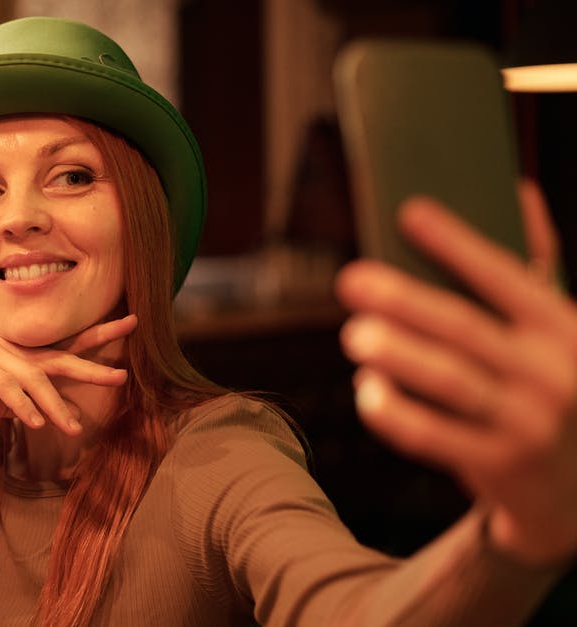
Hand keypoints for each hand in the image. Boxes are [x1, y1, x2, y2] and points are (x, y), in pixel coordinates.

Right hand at [0, 315, 136, 434]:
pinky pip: (4, 387)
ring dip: (55, 405)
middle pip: (61, 356)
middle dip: (92, 364)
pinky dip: (22, 405)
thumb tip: (66, 416)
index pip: (69, 344)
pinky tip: (35, 424)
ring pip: (34, 378)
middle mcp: (15, 350)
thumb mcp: (4, 400)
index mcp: (24, 354)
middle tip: (122, 374)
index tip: (133, 323)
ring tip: (73, 429)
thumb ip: (33, 404)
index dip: (101, 335)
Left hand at [335, 193, 576, 564]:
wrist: (574, 485)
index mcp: (565, 328)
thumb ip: (534, 264)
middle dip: (404, 301)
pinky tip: (366, 391)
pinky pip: (435, 437)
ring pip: (451, 382)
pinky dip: (397, 413)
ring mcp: (529, 423)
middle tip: (351, 279)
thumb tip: (517, 188)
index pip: (506, 276)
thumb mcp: (556, 327)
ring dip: (397, 355)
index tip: (408, 211)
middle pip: (466, 329)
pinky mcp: (500, 465)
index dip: (457, 243)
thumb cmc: (547, 384)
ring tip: (353, 333)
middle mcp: (554, 374)